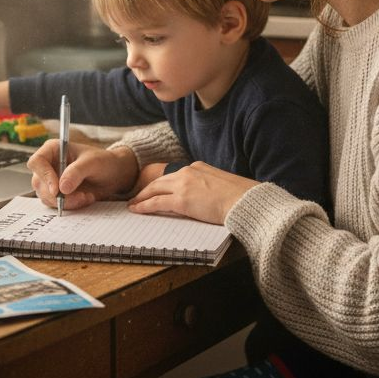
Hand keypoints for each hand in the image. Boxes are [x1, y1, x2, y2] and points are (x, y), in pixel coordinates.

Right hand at [28, 141, 138, 210]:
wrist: (113, 175)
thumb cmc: (103, 162)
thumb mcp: (93, 163)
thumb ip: (77, 172)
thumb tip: (62, 188)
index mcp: (53, 149)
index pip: (37, 162)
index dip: (44, 176)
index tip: (57, 189)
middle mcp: (48, 165)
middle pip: (39, 183)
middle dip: (58, 195)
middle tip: (79, 197)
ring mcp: (51, 180)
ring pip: (46, 197)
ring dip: (66, 202)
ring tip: (86, 196)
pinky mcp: (57, 194)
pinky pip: (55, 205)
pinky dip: (70, 206)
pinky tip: (85, 199)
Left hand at [127, 161, 257, 224]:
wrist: (245, 201)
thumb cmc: (240, 197)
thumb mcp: (220, 185)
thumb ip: (207, 187)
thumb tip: (202, 198)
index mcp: (198, 167)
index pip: (174, 175)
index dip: (162, 183)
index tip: (154, 189)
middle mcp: (188, 172)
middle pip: (160, 181)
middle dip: (146, 189)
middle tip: (136, 196)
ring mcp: (183, 185)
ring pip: (154, 190)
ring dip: (141, 197)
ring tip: (133, 204)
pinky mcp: (181, 200)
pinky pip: (156, 203)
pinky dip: (144, 206)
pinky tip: (137, 210)